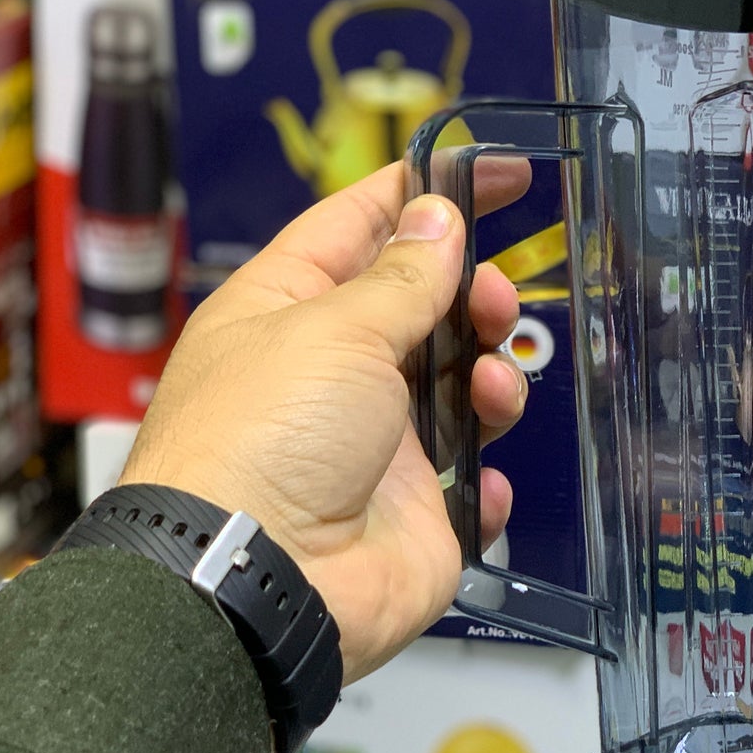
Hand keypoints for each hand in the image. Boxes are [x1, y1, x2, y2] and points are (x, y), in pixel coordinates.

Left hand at [121, 157, 531, 683]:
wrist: (258, 581)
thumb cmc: (256, 447)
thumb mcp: (335, 329)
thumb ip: (402, 276)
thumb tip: (437, 221)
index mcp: (287, 311)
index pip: (362, 226)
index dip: (428, 191)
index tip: (496, 171)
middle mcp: (329, 375)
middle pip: (422, 308)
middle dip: (471, 294)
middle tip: (493, 300)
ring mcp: (373, 447)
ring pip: (460, 389)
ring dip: (492, 376)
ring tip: (493, 386)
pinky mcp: (412, 512)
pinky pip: (473, 483)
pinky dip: (489, 475)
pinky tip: (482, 472)